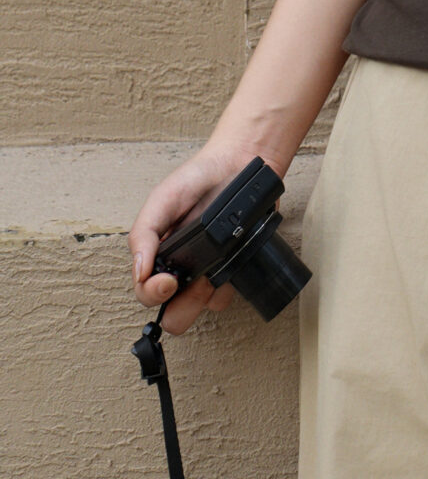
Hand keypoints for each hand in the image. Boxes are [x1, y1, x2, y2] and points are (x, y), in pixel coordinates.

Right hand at [129, 141, 269, 336]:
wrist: (238, 163)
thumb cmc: (196, 179)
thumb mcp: (161, 200)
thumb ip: (144, 234)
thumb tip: (139, 273)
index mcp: (159, 256)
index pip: (147, 294)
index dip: (153, 295)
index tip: (167, 281)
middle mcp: (182, 269)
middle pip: (175, 315)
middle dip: (184, 306)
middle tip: (196, 281)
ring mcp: (209, 270)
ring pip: (204, 308)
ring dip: (209, 294)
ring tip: (216, 265)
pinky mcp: (234, 266)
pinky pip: (231, 291)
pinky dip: (232, 281)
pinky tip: (233, 258)